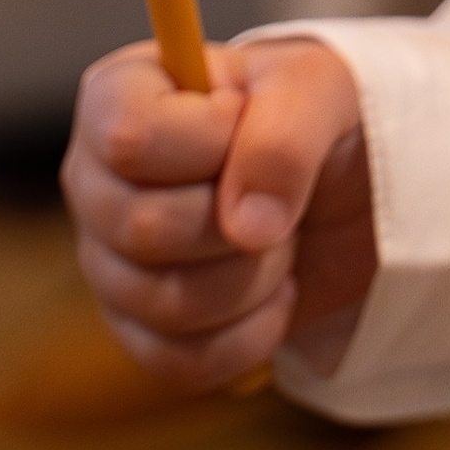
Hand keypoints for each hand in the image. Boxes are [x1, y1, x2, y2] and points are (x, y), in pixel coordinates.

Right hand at [64, 33, 378, 388]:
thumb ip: (284, 136)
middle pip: (144, 228)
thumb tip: (246, 227)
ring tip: (280, 238)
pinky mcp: (141, 328)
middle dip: (239, 222)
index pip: (131, 139)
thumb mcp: (322, 89)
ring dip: (253, 278)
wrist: (353, 185)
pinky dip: (250, 335)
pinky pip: (180, 360)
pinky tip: (276, 293)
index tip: (248, 123)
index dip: (209, 145)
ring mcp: (110, 260)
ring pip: (164, 303)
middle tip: (277, 193)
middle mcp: (97, 179)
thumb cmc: (321, 115)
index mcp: (120, 96)